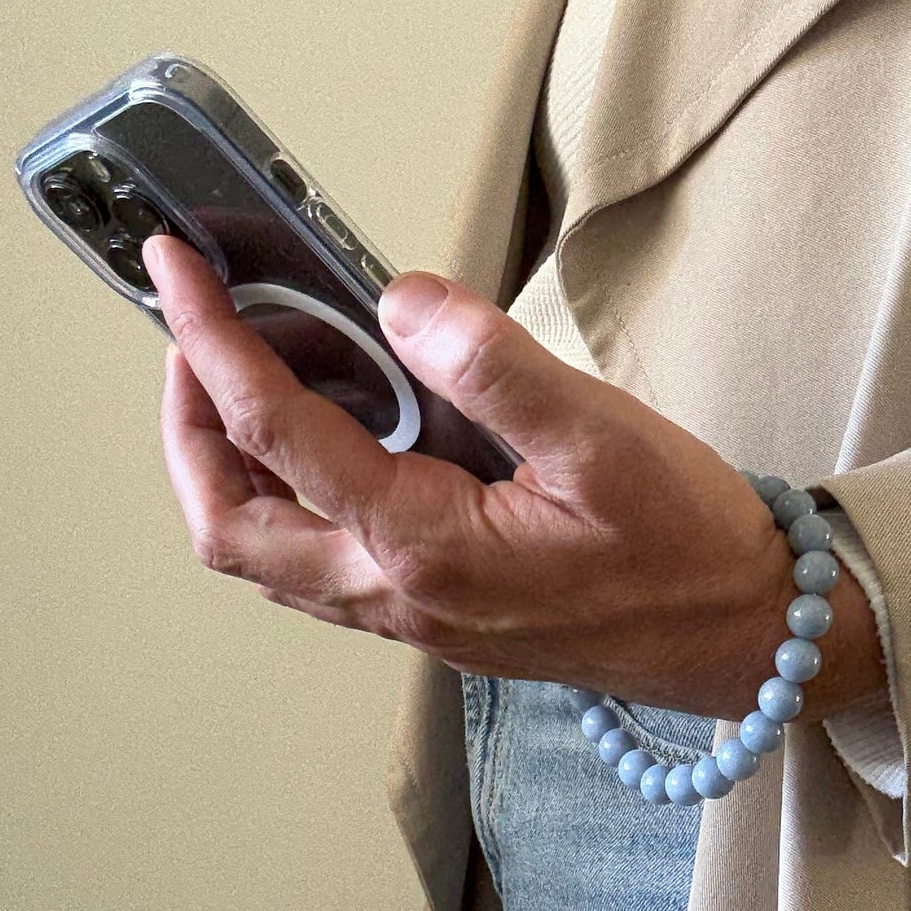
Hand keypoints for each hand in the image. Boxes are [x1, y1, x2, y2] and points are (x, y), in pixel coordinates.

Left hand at [143, 233, 883, 720]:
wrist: (735, 637)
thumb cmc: (683, 551)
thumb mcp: (601, 439)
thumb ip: (493, 367)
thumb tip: (400, 304)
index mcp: (425, 545)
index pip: (275, 434)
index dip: (210, 342)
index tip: (176, 272)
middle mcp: (397, 595)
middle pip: (229, 525)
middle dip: (187, 426)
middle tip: (201, 340)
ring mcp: (409, 617)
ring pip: (267, 556)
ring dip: (231, 470)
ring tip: (261, 378)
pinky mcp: (432, 618)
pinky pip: (318, 568)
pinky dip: (288, 500)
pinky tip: (334, 441)